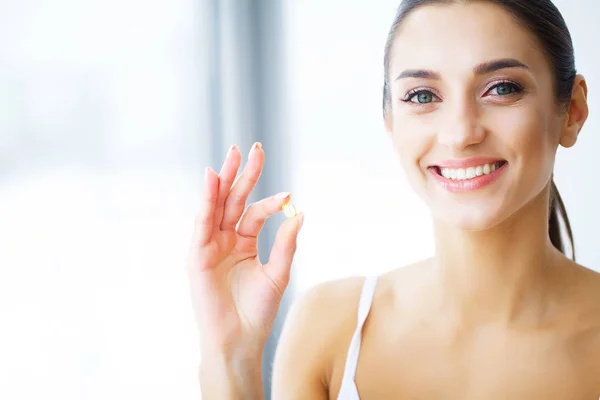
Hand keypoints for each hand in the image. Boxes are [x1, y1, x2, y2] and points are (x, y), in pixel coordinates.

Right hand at [187, 142, 303, 356]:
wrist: (238, 340)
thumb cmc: (257, 312)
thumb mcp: (277, 273)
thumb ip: (286, 244)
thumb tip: (301, 213)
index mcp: (244, 243)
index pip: (255, 212)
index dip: (271, 202)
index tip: (288, 196)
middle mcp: (225, 240)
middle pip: (233, 200)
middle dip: (243, 174)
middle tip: (253, 147)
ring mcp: (209, 245)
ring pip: (216, 205)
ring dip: (223, 179)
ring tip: (233, 154)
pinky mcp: (197, 255)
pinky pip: (202, 222)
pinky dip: (206, 200)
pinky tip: (212, 178)